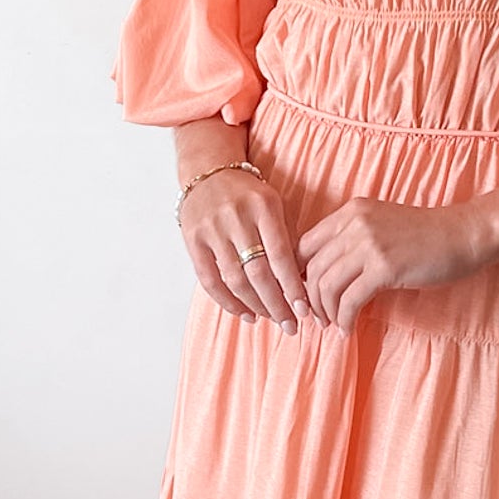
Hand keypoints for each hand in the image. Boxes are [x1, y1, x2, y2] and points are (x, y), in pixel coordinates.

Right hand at [178, 169, 320, 331]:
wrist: (207, 172)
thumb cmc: (248, 194)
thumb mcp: (274, 204)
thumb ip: (286, 238)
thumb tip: (302, 283)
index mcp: (263, 206)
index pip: (281, 255)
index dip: (292, 287)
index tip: (305, 310)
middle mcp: (236, 217)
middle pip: (258, 272)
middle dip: (277, 304)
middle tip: (291, 326)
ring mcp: (212, 229)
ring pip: (235, 280)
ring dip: (255, 305)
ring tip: (271, 319)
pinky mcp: (193, 240)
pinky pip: (210, 280)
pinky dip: (228, 302)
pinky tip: (244, 314)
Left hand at [295, 197, 486, 332]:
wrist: (464, 234)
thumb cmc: (425, 236)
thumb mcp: (381, 226)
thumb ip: (351, 240)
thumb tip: (321, 275)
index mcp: (350, 212)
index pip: (304, 245)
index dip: (299, 275)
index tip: (307, 297)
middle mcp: (354, 223)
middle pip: (311, 268)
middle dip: (310, 299)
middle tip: (318, 318)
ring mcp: (369, 244)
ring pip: (325, 285)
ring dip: (326, 312)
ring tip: (334, 325)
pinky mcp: (385, 267)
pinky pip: (349, 300)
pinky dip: (344, 319)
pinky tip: (349, 329)